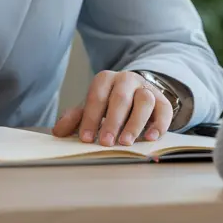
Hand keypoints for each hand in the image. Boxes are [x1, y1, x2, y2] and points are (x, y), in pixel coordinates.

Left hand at [52, 70, 172, 146]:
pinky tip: (150, 138)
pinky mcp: (162, 101)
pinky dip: (159, 125)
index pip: (97, 96)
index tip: (85, 139)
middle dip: (112, 121)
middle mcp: (127, 80)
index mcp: (106, 79)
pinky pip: (164, 110)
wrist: (136, 93)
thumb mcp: (91, 108)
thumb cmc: (109, 104)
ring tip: (125, 142)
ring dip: (135, 123)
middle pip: (121, 98)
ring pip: (144, 101)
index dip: (90, 117)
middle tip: (105, 143)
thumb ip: (75, 118)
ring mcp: (146, 89)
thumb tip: (58, 132)